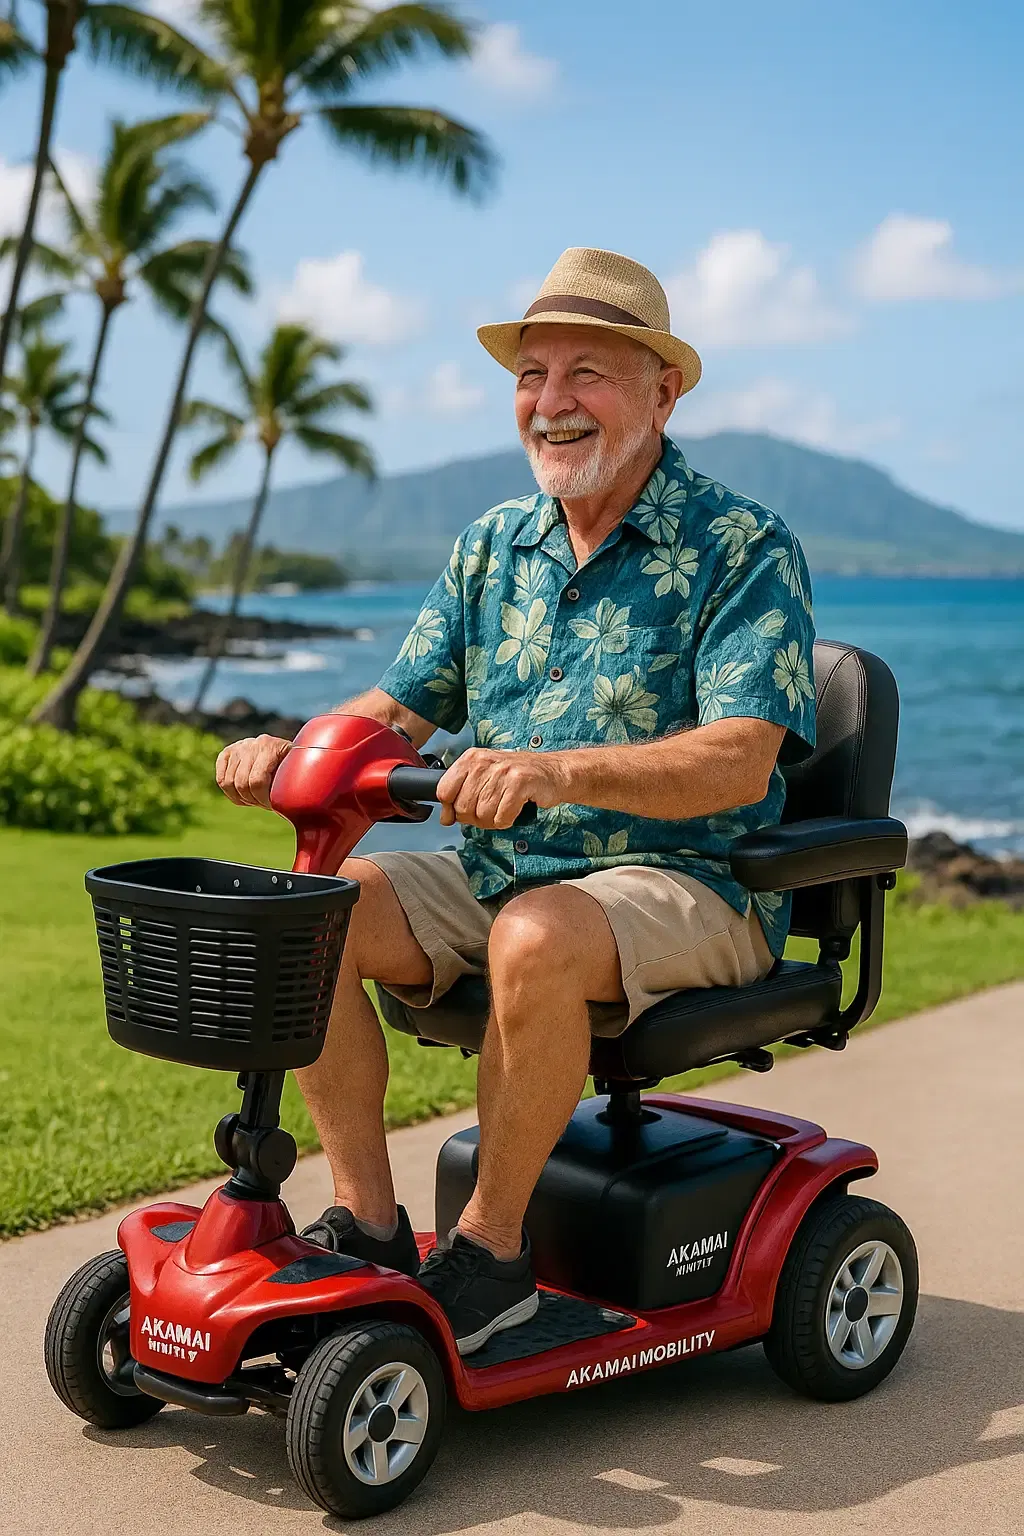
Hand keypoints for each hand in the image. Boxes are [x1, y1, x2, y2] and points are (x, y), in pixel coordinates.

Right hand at [215, 734, 291, 808]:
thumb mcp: (300, 773)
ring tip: (256, 800)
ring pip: (228, 782)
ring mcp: (239, 747)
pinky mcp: (228, 753)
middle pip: (242, 783)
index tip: (273, 806)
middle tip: (265, 803)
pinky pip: (221, 779)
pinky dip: (231, 793)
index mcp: (270, 746)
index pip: (257, 781)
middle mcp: (252, 744)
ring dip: (243, 798)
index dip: (263, 799)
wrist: (290, 752)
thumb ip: (296, 784)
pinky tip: (244, 796)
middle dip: (253, 800)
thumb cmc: (298, 769)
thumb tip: (294, 808)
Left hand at [436, 748, 567, 828]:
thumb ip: (461, 796)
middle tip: (490, 810)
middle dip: (475, 818)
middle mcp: (485, 762)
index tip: (461, 812)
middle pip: (463, 807)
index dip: (451, 809)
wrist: (553, 772)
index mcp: (471, 758)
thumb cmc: (516, 777)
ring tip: (503, 808)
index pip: (444, 791)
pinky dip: (507, 820)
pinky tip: (514, 810)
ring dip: (493, 820)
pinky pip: (502, 817)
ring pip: (482, 815)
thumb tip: (445, 818)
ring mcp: (503, 772)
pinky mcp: (520, 783)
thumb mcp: (484, 779)